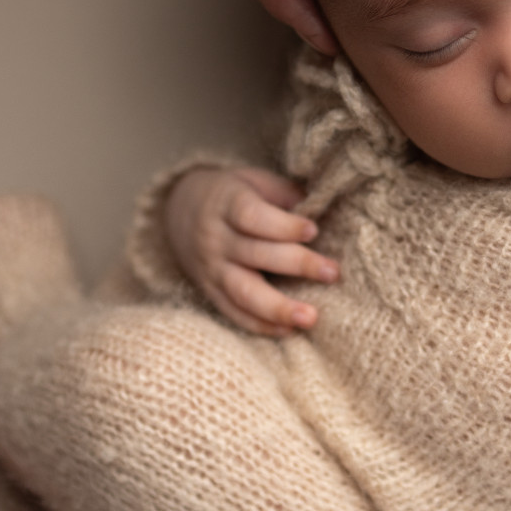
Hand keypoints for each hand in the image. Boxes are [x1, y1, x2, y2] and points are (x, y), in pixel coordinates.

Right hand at [164, 165, 338, 336]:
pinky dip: (260, 325)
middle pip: (256, 254)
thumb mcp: (251, 180)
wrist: (178, 213)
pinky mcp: (210, 292)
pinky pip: (234, 313)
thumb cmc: (230, 195)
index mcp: (226, 204)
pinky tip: (289, 330)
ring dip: (278, 308)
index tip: (314, 230)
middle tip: (332, 272)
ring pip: (243, 292)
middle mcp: (216, 239)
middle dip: (297, 264)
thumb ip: (283, 193)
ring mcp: (212, 269)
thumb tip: (319, 210)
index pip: (252, 216)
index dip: (283, 225)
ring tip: (310, 317)